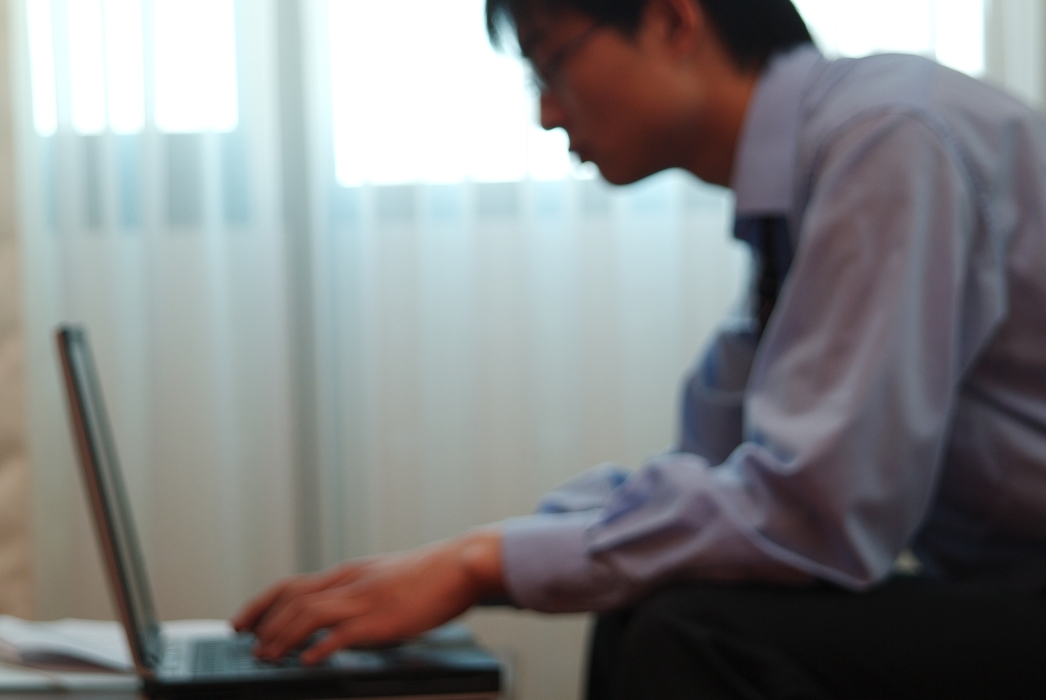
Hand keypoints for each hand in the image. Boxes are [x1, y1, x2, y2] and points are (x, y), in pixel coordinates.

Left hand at [230, 527, 503, 663]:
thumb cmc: (428, 576)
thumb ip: (359, 593)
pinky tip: (308, 661)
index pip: (292, 585)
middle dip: (262, 621)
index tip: (244, 621)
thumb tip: (339, 617)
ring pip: (308, 614)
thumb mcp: (383, 578)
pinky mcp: (381, 619)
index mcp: (349, 574)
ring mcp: (363, 600)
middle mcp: (349, 583)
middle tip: (245, 641)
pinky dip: (320, 648)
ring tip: (267, 655)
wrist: (460, 566)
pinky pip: (342, 634)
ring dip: (282, 636)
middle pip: (292, 598)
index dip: (263, 604)